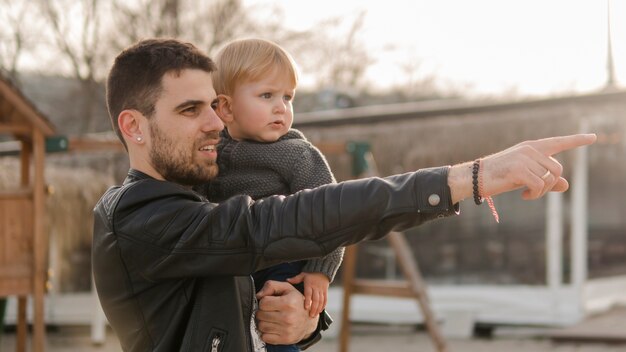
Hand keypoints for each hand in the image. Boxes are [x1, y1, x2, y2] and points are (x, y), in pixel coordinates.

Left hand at [256, 280, 318, 344]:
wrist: (309, 320)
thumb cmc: (297, 303)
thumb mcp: (287, 289)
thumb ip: (271, 286)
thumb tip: (259, 295)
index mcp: (288, 303)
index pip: (263, 303)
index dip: (264, 301)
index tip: (270, 302)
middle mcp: (288, 317)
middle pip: (260, 315)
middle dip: (263, 312)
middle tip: (270, 311)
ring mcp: (286, 330)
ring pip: (261, 326)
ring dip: (264, 322)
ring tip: (272, 319)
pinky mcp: (285, 339)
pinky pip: (265, 337)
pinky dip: (266, 333)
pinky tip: (273, 327)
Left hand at [287, 272, 329, 316]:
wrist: (322, 270)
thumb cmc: (311, 273)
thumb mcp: (303, 275)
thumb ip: (295, 279)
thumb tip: (287, 280)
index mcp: (310, 284)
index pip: (309, 293)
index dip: (308, 301)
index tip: (306, 308)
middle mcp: (316, 287)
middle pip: (316, 299)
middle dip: (314, 308)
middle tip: (311, 315)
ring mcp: (321, 290)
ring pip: (321, 300)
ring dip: (318, 308)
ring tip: (315, 315)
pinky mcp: (325, 291)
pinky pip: (325, 299)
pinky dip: (323, 305)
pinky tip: (320, 311)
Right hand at [448, 133, 596, 202]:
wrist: (474, 178)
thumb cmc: (499, 177)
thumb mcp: (525, 177)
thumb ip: (546, 179)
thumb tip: (566, 185)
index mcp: (532, 147)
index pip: (558, 142)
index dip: (577, 140)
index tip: (593, 137)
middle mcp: (530, 149)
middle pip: (557, 169)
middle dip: (550, 184)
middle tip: (534, 191)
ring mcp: (524, 158)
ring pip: (549, 179)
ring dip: (541, 191)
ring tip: (528, 193)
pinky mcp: (518, 169)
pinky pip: (539, 186)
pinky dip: (535, 195)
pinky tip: (524, 196)